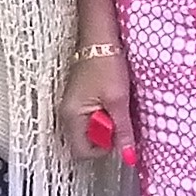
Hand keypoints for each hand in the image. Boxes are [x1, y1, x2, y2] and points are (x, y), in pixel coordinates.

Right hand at [60, 41, 136, 164]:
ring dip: (107, 123)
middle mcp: (67, 114)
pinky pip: (91, 117)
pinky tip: (113, 99)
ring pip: (90, 129)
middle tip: (118, 115)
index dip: (104, 148)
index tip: (118, 133)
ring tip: (117, 105)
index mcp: (71, 116)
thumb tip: (128, 157)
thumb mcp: (119, 101)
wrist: (100, 38)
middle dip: (106, 135)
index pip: (83, 152)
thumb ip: (123, 131)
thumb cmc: (106, 64)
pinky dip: (104, 113)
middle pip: (86, 142)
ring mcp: (72, 106)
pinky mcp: (80, 99)